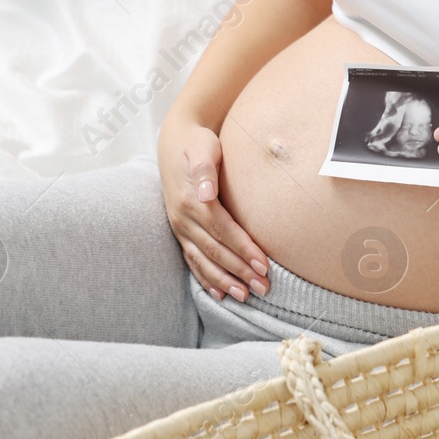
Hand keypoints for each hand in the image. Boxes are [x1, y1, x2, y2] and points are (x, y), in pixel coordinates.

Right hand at [155, 117, 270, 302]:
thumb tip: (206, 190)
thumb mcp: (201, 147)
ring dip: (224, 281)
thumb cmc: (197, 144)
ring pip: (203, 261)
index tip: (264, 265)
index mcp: (191, 200)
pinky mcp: (181, 232)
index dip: (243, 249)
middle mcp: (183, 218)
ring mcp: (180, 228)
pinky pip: (192, 260)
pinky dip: (205, 278)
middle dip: (240, 271)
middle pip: (215, 251)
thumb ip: (204, 168)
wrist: (174, 142)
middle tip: (264, 288)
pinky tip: (220, 293)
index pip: (222, 230)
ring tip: (246, 297)